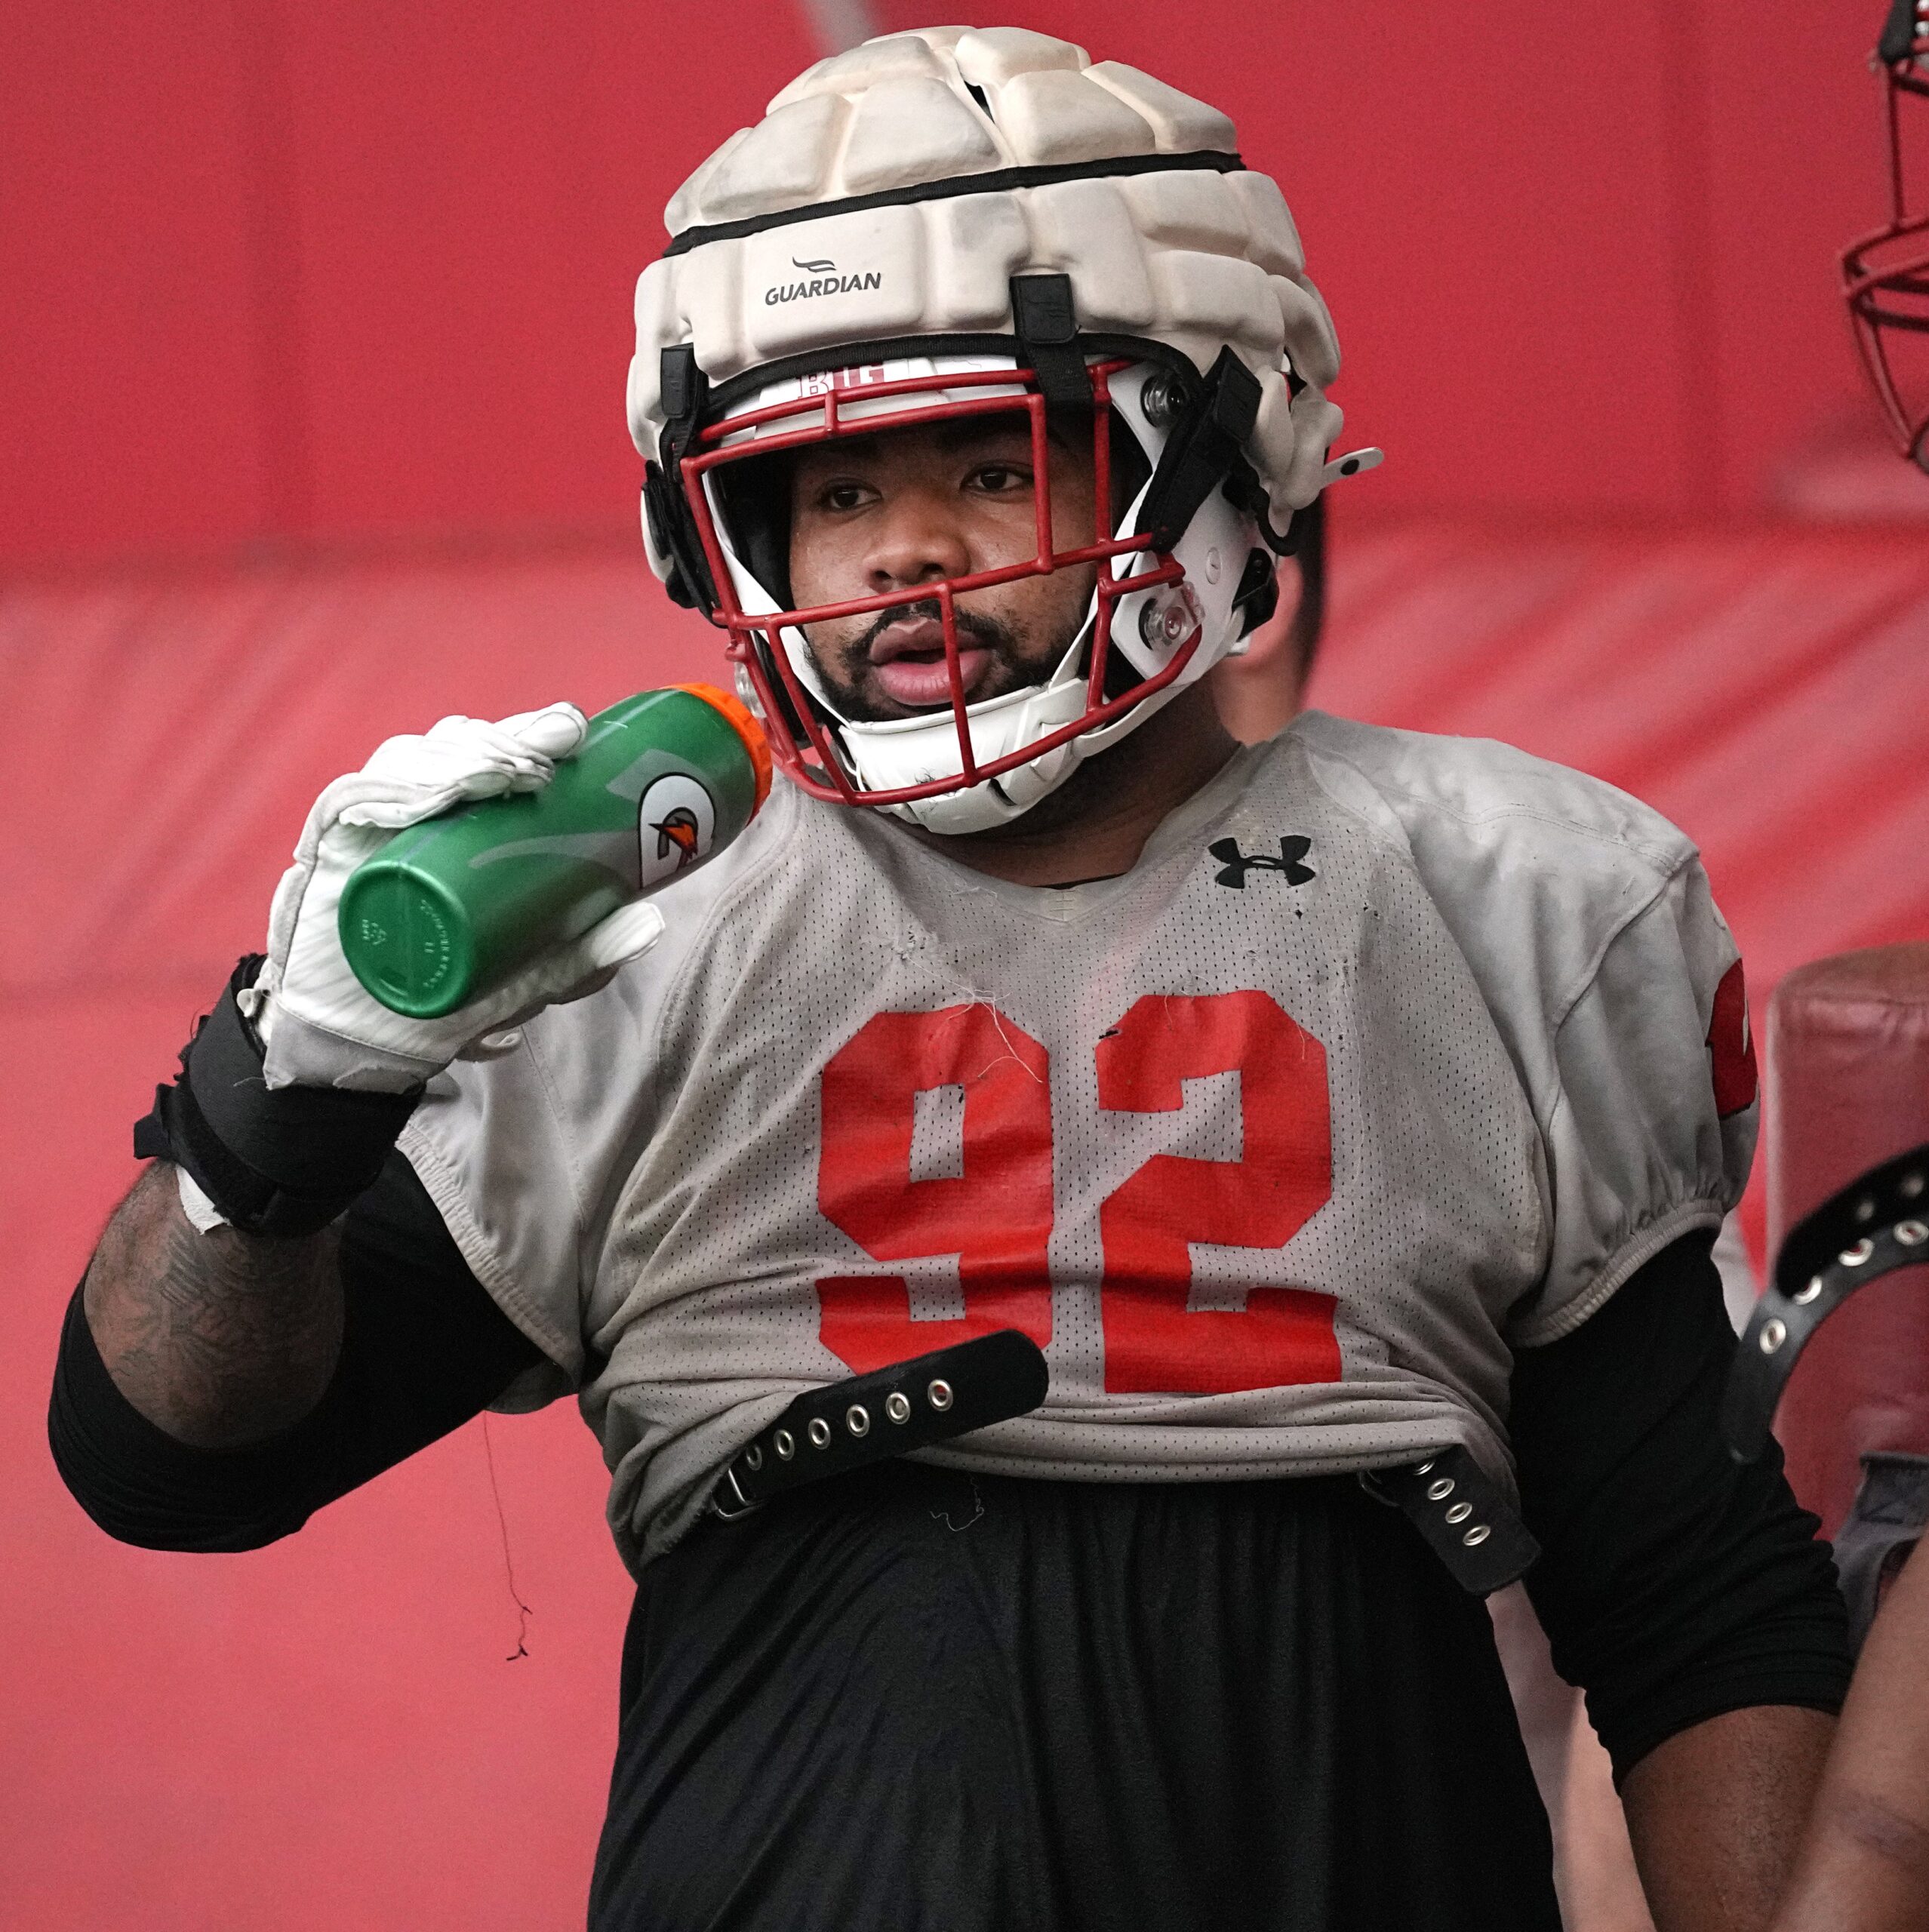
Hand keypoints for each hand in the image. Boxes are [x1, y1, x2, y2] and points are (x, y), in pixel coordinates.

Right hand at [250, 704, 665, 1091]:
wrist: (366, 1046)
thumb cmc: (449, 998)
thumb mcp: (530, 979)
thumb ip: (585, 955)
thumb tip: (652, 921)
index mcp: (467, 824)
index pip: (498, 756)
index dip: (533, 731)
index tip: (574, 735)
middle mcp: (417, 813)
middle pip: (455, 745)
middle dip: (503, 735)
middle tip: (548, 749)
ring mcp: (368, 827)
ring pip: (407, 761)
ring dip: (456, 755)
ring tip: (500, 774)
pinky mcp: (325, 851)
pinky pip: (350, 801)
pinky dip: (390, 791)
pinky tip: (428, 796)